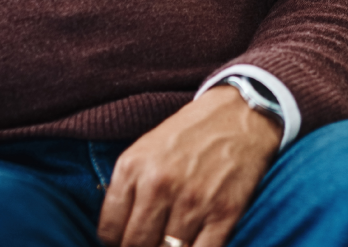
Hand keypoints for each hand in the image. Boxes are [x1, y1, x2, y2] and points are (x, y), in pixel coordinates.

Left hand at [98, 85, 281, 246]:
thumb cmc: (189, 132)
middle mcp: (158, 184)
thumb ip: (129, 186)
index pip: (109, 229)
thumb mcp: (146, 148)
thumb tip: (118, 230)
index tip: (126, 238)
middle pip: (134, 245)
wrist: (238, 114)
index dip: (116, 240)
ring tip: (169, 243)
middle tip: (149, 240)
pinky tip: (192, 244)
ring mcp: (191, 201)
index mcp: (133, 166)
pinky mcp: (223, 214)